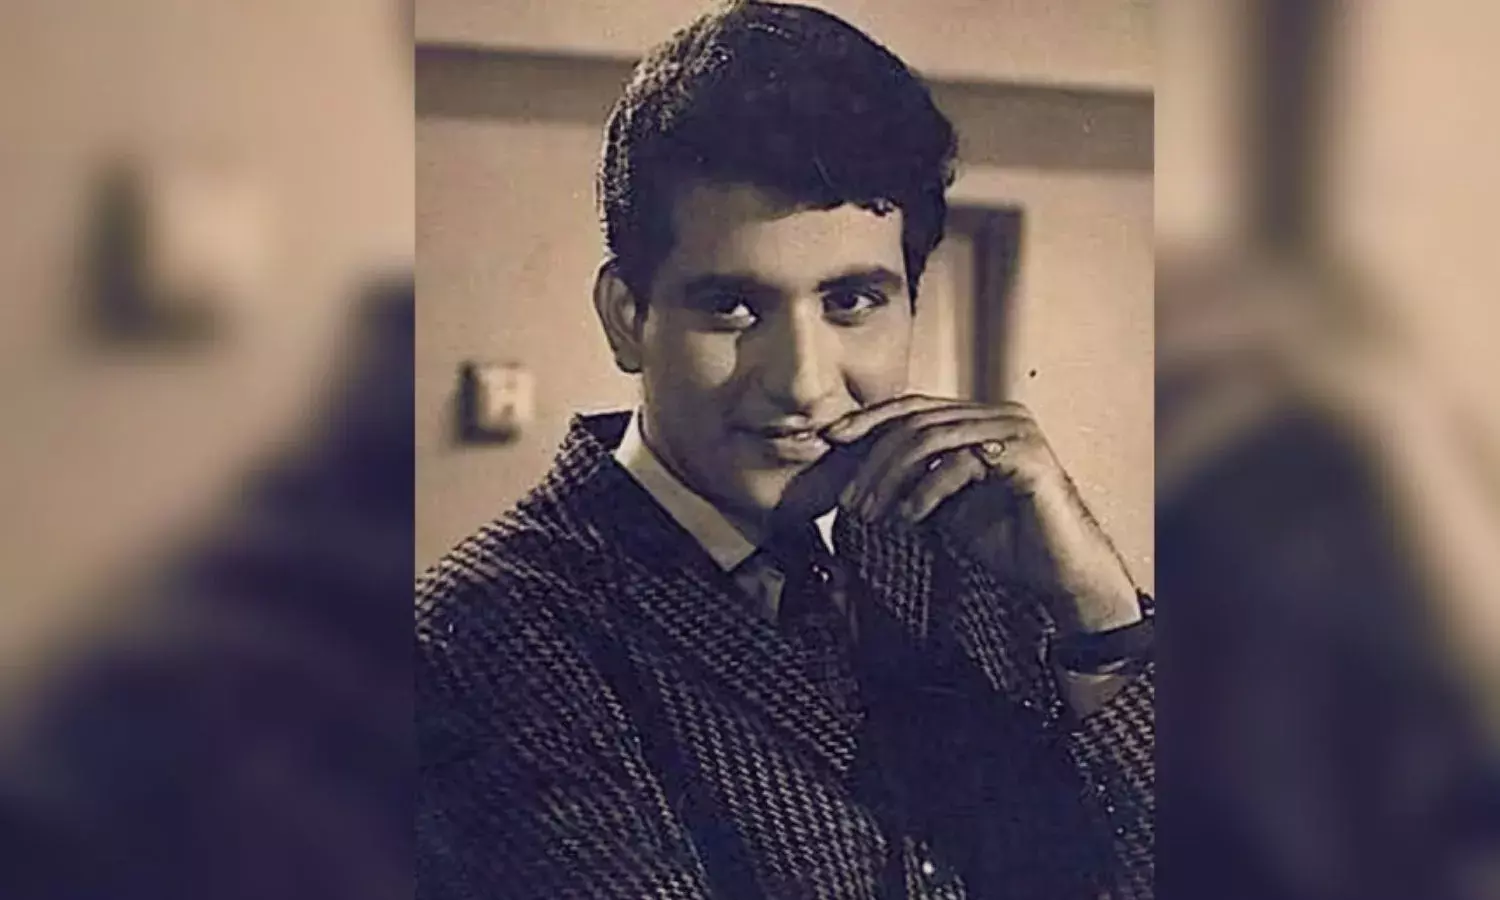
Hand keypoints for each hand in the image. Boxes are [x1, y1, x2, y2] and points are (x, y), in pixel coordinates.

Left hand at [823, 395, 1140, 633]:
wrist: (1061, 574)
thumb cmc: (1008, 542)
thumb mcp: (946, 506)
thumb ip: (914, 481)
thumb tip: (860, 474)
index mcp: (981, 418)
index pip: (914, 407)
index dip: (869, 421)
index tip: (830, 441)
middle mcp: (1000, 414)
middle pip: (917, 420)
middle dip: (874, 458)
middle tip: (849, 498)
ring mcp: (1016, 430)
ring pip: (932, 438)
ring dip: (892, 478)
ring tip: (871, 513)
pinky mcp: (1027, 456)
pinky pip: (961, 463)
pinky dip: (927, 492)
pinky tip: (908, 518)